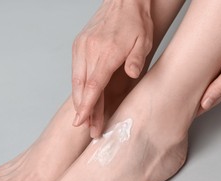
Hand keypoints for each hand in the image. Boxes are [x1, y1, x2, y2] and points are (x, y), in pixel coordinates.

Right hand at [71, 0, 152, 136]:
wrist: (124, 1)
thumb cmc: (135, 21)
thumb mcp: (144, 40)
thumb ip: (136, 59)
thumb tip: (133, 74)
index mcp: (106, 52)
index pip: (93, 85)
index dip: (88, 106)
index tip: (82, 121)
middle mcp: (89, 50)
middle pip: (82, 87)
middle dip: (83, 109)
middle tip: (85, 127)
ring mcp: (81, 48)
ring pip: (76, 81)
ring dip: (79, 100)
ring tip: (83, 117)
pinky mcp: (78, 45)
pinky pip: (76, 71)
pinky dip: (78, 87)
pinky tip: (82, 97)